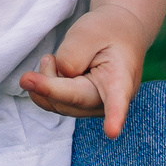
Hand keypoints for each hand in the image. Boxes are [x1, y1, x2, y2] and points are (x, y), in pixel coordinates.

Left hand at [20, 5, 149, 137]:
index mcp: (121, 79)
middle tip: (47, 58)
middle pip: (72, 102)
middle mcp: (110, 100)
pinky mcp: (80, 108)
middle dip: (48, 84)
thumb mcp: (88, 33)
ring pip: (59, 105)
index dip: (114, 117)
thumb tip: (61, 79)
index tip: (112, 132)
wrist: (118, 34)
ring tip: (53, 60)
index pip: (116, 100)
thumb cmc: (106, 33)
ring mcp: (94, 108)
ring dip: (47, 81)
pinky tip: (53, 69)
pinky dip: (45, 86)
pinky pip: (54, 104)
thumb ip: (72, 55)